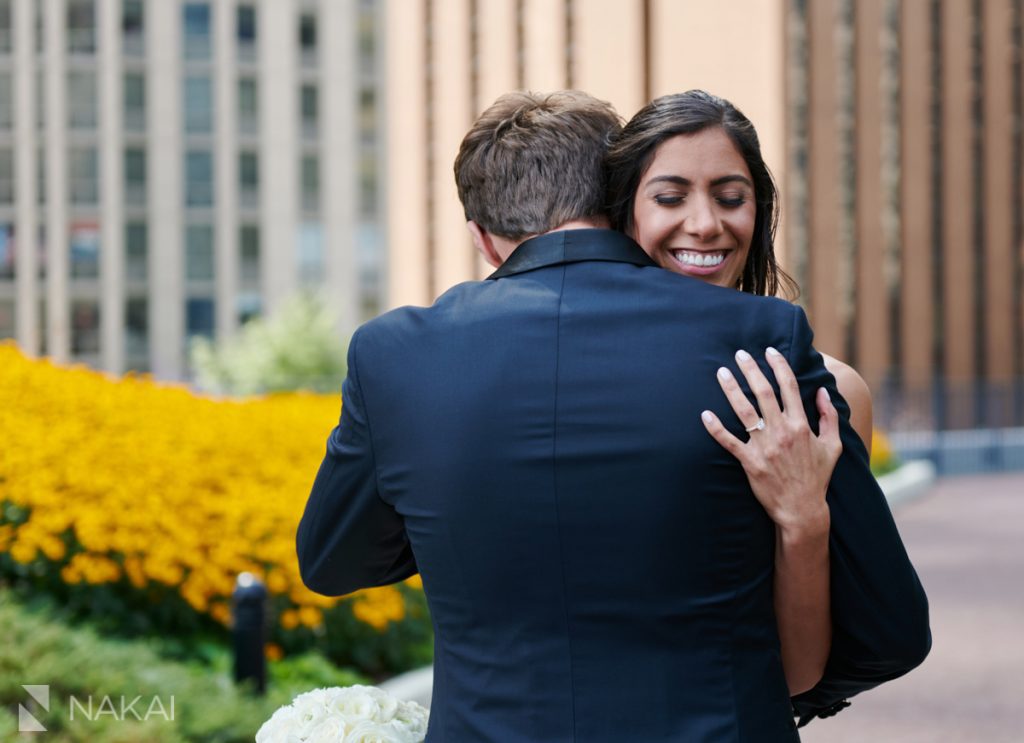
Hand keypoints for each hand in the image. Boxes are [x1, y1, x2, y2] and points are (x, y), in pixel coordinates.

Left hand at [700, 347, 841, 536]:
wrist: (802, 509)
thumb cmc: (817, 477)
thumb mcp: (833, 446)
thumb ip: (829, 417)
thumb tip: (823, 391)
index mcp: (801, 425)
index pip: (789, 387)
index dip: (779, 366)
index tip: (769, 351)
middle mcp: (782, 432)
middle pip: (763, 393)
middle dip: (751, 370)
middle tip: (739, 354)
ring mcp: (765, 447)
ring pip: (744, 411)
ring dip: (731, 390)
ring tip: (721, 373)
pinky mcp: (750, 462)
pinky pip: (729, 442)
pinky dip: (715, 428)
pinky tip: (705, 414)